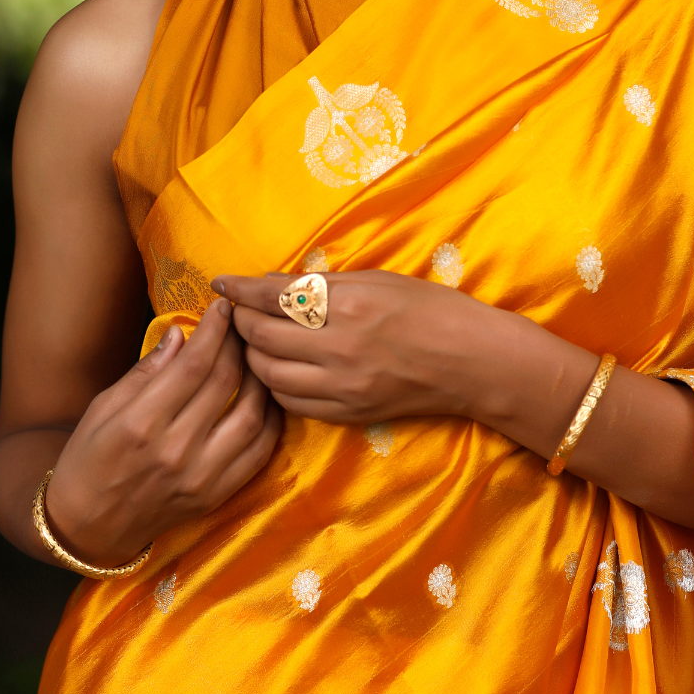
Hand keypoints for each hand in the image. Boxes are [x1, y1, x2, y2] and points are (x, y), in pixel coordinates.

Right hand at [45, 299, 281, 565]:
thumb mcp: (102, 407)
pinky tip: (266, 397)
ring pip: (252, 415)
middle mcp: (175, 450)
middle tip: (244, 324)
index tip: (223, 308)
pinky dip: (270, 419)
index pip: (193, 365)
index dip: (214, 330)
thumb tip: (181, 333)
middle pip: (226, 384)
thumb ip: (146, 371)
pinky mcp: (217, 495)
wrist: (88, 527)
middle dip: (239, 345)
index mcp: (141, 423)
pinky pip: (260, 452)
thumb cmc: (88, 459)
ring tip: (257, 356)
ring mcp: (201, 477)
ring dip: (261, 379)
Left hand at [212, 270, 511, 426]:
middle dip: (241, 322)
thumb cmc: (430, 309)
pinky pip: (292, 403)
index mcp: (349, 306)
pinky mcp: (348, 413)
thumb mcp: (376, 280)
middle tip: (238, 313)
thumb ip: (320, 285)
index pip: (273, 297)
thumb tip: (267, 284)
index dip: (240, 291)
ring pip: (269, 374)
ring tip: (256, 342)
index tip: (221, 284)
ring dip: (254, 356)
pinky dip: (276, 385)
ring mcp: (343, 386)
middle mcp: (340, 348)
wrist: (472, 362)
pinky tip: (280, 370)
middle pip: (262, 337)